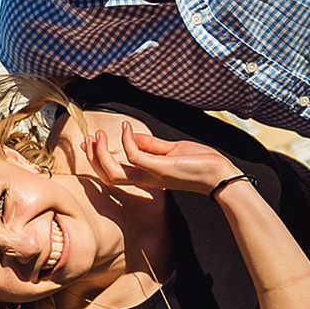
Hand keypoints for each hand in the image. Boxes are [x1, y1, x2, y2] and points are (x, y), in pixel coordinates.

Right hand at [79, 125, 236, 194]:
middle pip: (107, 176)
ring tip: (99, 135)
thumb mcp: (171, 150)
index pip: (113, 173)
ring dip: (102, 153)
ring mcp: (151, 175)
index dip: (97, 159)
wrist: (220, 174)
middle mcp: (145, 179)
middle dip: (94, 157)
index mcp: (145, 176)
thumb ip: (150, 144)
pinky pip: (133, 155)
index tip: (89, 142)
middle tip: (90, 137)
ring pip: (113, 172)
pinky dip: (127, 141)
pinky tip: (127, 129)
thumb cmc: (199, 163)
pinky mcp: (160, 168)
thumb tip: (130, 135)